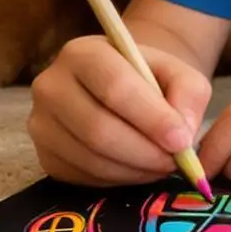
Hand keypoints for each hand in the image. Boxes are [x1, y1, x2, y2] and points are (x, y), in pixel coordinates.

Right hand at [27, 34, 211, 186]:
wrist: (116, 89)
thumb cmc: (147, 78)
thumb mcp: (176, 72)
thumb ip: (188, 93)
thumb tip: (183, 134)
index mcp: (83, 52)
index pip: (114, 87)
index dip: (151, 118)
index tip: (182, 141)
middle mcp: (51, 85)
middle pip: (98, 129)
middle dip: (145, 152)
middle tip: (175, 162)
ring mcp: (42, 123)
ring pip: (92, 158)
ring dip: (136, 170)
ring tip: (162, 165)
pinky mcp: (45, 155)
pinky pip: (84, 177)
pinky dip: (119, 179)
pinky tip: (138, 168)